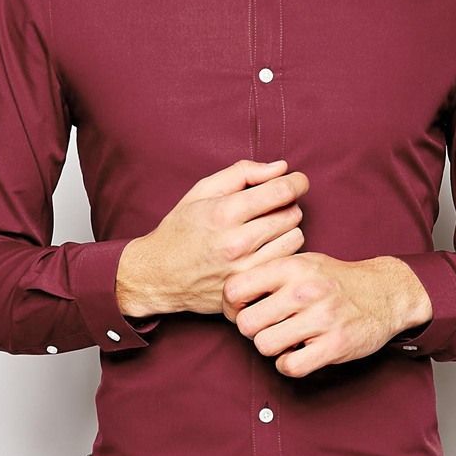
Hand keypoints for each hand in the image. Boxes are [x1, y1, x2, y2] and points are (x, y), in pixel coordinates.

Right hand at [114, 159, 308, 317]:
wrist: (158, 276)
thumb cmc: (181, 229)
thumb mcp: (202, 191)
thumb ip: (243, 173)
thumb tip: (282, 167)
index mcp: (224, 213)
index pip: (281, 191)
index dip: (297, 182)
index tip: (298, 181)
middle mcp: (236, 243)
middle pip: (292, 214)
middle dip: (287, 205)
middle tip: (272, 207)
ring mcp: (244, 269)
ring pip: (295, 239)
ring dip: (287, 229)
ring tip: (267, 228)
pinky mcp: (249, 288)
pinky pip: (286, 263)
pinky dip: (283, 252)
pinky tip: (267, 248)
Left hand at [224, 253, 432, 376]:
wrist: (385, 292)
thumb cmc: (335, 279)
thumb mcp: (302, 262)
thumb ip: (269, 273)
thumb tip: (229, 295)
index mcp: (292, 266)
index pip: (235, 288)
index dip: (230, 305)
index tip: (240, 310)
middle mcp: (305, 290)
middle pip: (246, 323)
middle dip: (251, 330)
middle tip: (265, 327)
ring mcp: (322, 318)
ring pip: (265, 347)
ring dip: (271, 348)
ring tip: (284, 338)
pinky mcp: (335, 344)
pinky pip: (290, 366)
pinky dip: (288, 364)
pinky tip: (297, 353)